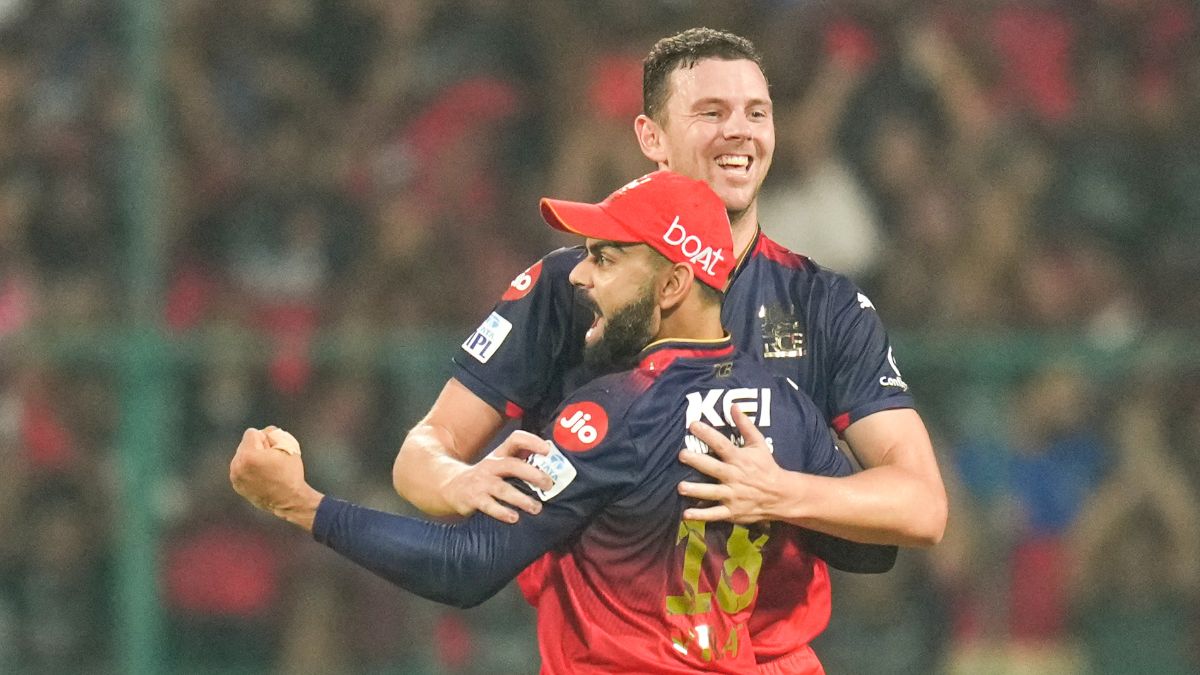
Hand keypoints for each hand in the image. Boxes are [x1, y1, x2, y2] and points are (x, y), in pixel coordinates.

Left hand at [229, 426, 323, 530]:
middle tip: (271, 461)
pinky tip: (261, 477)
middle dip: (257, 448)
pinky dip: (249, 470)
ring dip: (252, 458)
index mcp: (248, 455)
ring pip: (241, 456)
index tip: (273, 451)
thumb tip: (264, 432)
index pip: (251, 433)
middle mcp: (237, 465)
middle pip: (244, 444)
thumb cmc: (290, 473)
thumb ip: (273, 433)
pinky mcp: (236, 485)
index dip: (265, 439)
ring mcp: (235, 477)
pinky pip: (240, 469)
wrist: (289, 500)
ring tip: (266, 470)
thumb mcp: (288, 447)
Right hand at [438, 430, 553, 523]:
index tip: (548, 450)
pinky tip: (514, 518)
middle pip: (512, 465)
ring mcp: (481, 482)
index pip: (516, 439)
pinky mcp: (473, 498)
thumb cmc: (484, 476)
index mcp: (500, 454)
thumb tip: (551, 455)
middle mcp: (491, 465)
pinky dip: (502, 512)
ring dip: (521, 499)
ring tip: (536, 508)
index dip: (532, 442)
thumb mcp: (499, 464)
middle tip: (549, 484)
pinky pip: (489, 506)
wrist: (449, 486)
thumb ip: (520, 460)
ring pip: (503, 489)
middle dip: (532, 474)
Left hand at [677, 406, 791, 523]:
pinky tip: (686, 514)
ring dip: (696, 490)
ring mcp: (732, 495)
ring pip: (711, 492)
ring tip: (681, 487)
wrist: (780, 495)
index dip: (707, 434)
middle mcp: (733, 476)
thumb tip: (733, 406)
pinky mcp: (731, 511)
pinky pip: (714, 514)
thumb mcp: (759, 444)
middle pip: (712, 468)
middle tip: (681, 455)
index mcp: (739, 459)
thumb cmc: (766, 467)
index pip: (721, 444)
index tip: (692, 425)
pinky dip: (701, 515)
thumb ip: (745, 425)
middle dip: (697, 461)